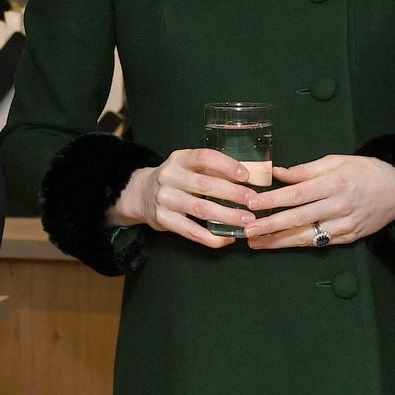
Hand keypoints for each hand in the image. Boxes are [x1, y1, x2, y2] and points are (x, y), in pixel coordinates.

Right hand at [106, 148, 255, 248]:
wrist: (142, 194)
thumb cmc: (176, 180)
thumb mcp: (187, 167)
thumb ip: (210, 169)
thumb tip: (247, 177)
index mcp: (179, 159)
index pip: (204, 157)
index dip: (226, 165)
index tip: (246, 176)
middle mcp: (169, 176)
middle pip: (205, 185)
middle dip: (233, 194)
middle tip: (253, 201)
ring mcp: (164, 198)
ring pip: (200, 209)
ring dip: (227, 216)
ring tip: (247, 220)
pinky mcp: (163, 219)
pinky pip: (191, 231)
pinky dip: (211, 237)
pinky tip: (227, 238)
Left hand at [241, 155, 394, 248]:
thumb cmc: (364, 171)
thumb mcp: (336, 161)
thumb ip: (305, 170)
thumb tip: (277, 173)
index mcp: (333, 184)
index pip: (297, 194)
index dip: (273, 201)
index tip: (252, 205)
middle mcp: (338, 206)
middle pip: (298, 218)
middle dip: (270, 226)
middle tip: (247, 231)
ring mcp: (343, 226)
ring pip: (306, 236)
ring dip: (279, 241)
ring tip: (256, 244)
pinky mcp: (348, 238)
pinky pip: (319, 242)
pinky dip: (298, 244)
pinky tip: (280, 245)